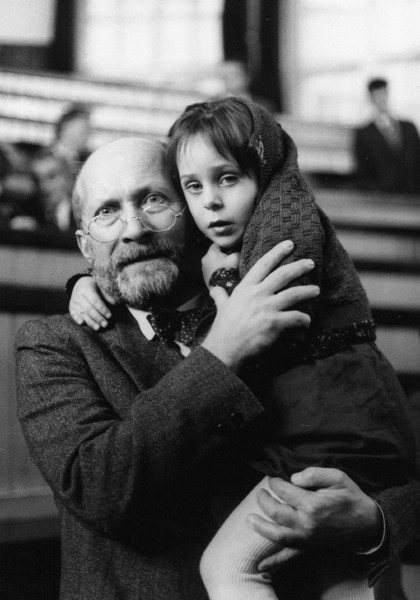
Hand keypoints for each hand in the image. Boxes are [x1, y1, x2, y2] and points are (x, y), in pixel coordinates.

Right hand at [69, 276, 111, 329]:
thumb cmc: (94, 287)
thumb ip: (106, 295)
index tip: (109, 316)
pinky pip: (73, 314)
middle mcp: (79, 295)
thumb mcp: (100, 287)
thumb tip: (114, 303)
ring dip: (90, 321)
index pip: (95, 301)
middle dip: (98, 318)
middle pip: (89, 309)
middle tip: (105, 324)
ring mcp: (74, 302)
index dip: (102, 309)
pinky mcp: (71, 307)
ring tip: (98, 328)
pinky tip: (82, 323)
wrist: (80, 284)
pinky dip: (77, 319)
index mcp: (87, 289)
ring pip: (82, 313)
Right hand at [201, 240, 318, 370]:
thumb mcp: (221, 307)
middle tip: (310, 263)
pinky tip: (308, 321)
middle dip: (299, 267)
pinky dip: (305, 319)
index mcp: (246, 288)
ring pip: (294, 293)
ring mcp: (267, 308)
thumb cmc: (223, 328)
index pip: (263, 264)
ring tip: (317, 290)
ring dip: (308, 291)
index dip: (277, 252)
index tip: (289, 244)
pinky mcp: (275, 323)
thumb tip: (214, 290)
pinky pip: (296, 317)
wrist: (225, 349)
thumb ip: (221, 296)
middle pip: (283, 274)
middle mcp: (257, 294)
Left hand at [201, 243, 239, 287]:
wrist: (223, 286)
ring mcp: (203, 269)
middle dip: (220, 256)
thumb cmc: (229, 270)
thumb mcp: (236, 257)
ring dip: (217, 264)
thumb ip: (236, 251)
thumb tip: (236, 251)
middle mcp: (204, 259)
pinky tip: (221, 275)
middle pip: (213, 254)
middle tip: (228, 261)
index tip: (229, 251)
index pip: (216, 245)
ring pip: (211, 263)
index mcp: (211, 252)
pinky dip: (215, 272)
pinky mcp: (204, 277)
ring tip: (225, 269)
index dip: (224, 247)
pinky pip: (210, 271)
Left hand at [247, 467, 382, 571]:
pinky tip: (260, 565)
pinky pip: (288, 557)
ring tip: (249, 518)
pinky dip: (274, 561)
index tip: (272, 477)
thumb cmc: (351, 498)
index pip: (283, 490)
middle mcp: (307, 523)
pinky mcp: (308, 548)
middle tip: (260, 492)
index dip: (274, 481)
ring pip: (277, 534)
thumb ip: (314, 474)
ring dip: (260, 527)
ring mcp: (306, 538)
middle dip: (263, 500)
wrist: (367, 524)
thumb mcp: (338, 477)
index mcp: (313, 504)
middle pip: (275, 511)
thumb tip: (292, 477)